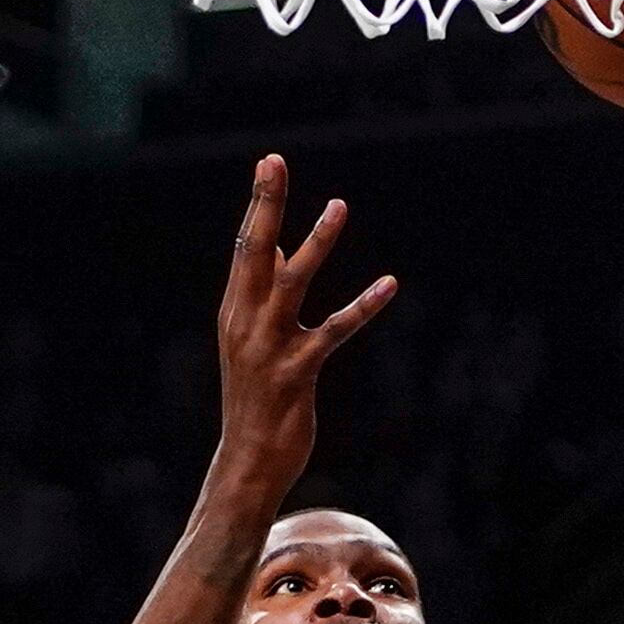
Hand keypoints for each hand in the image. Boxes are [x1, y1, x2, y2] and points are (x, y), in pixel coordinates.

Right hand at [214, 155, 397, 487]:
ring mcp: (269, 347)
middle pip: (254, 251)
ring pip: (292, 282)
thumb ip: (260, 293)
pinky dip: (363, 307)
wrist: (248, 462)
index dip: (258, 204)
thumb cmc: (255, 399)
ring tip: (339, 206)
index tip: (269, 163)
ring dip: (317, 243)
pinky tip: (390, 284)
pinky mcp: (296, 372)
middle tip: (274, 162)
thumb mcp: (250, 340)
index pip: (245, 247)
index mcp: (234, 311)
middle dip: (266, 204)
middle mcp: (245, 322)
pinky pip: (334, 331)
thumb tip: (272, 246)